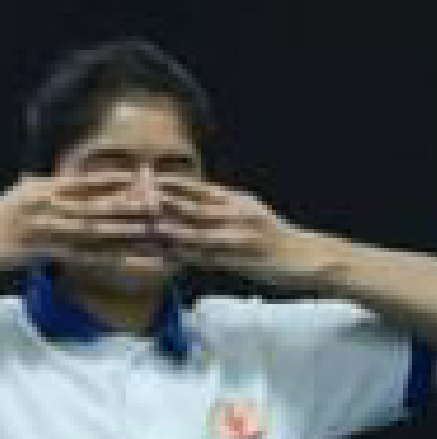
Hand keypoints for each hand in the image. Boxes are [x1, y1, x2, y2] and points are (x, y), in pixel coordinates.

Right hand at [0, 170, 160, 276]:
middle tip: (169, 202)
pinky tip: (134, 261)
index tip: (150, 179)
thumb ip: (37, 192)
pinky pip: (84, 255)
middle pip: (99, 201)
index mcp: (40, 188)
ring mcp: (43, 227)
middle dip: (135, 201)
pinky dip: (112, 258)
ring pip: (96, 227)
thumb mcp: (12, 200)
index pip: (88, 180)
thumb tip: (48, 182)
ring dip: (130, 228)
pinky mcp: (39, 250)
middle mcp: (45, 203)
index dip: (121, 180)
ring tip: (160, 229)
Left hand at [159, 175, 317, 286]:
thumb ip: (220, 203)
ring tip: (144, 227)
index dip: (173, 183)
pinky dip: (184, 257)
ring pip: (197, 233)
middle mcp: (238, 215)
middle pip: (194, 207)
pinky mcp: (239, 261)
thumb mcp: (248, 210)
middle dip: (165, 203)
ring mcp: (238, 238)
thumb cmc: (271, 235)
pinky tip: (164, 257)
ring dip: (169, 230)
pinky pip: (206, 259)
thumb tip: (189, 192)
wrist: (304, 258)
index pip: (201, 188)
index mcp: (238, 201)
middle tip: (134, 200)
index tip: (147, 177)